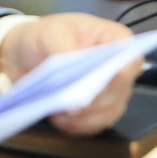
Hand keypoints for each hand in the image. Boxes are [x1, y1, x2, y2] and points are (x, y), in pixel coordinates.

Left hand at [0, 13, 137, 135]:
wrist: (26, 55)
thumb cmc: (44, 36)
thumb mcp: (52, 33)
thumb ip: (65, 50)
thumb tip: (77, 75)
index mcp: (116, 40)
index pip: (130, 61)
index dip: (117, 76)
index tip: (95, 85)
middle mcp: (119, 67)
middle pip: (119, 91)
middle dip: (92, 100)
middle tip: (67, 104)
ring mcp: (111, 91)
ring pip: (108, 112)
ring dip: (83, 117)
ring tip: (58, 111)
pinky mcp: (98, 110)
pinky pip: (95, 125)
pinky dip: (77, 125)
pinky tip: (59, 118)